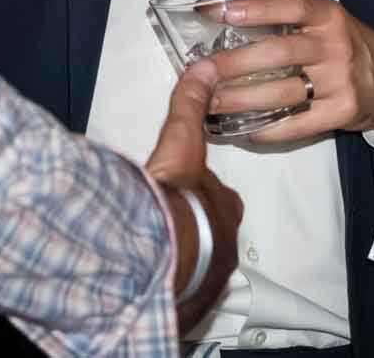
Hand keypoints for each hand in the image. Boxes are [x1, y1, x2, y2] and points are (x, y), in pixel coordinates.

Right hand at [145, 59, 242, 332]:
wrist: (161, 249)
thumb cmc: (174, 197)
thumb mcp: (180, 142)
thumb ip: (189, 106)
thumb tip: (202, 69)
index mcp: (224, 207)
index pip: (218, 199)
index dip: (201, 195)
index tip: (182, 195)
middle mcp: (224, 245)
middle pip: (211, 235)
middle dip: (192, 230)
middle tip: (164, 223)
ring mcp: (210, 279)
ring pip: (199, 267)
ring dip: (181, 260)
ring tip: (152, 252)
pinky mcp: (190, 305)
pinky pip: (182, 296)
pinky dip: (169, 287)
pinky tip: (148, 279)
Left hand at [202, 0, 373, 143]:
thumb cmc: (349, 46)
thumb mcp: (327, 22)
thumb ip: (289, 20)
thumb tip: (229, 18)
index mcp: (328, 16)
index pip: (287, 7)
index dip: (251, 8)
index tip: (214, 11)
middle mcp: (334, 46)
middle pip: (278, 53)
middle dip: (235, 63)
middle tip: (202, 71)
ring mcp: (339, 82)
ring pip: (282, 91)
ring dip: (242, 99)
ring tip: (211, 103)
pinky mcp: (342, 112)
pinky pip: (298, 124)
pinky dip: (268, 129)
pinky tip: (244, 131)